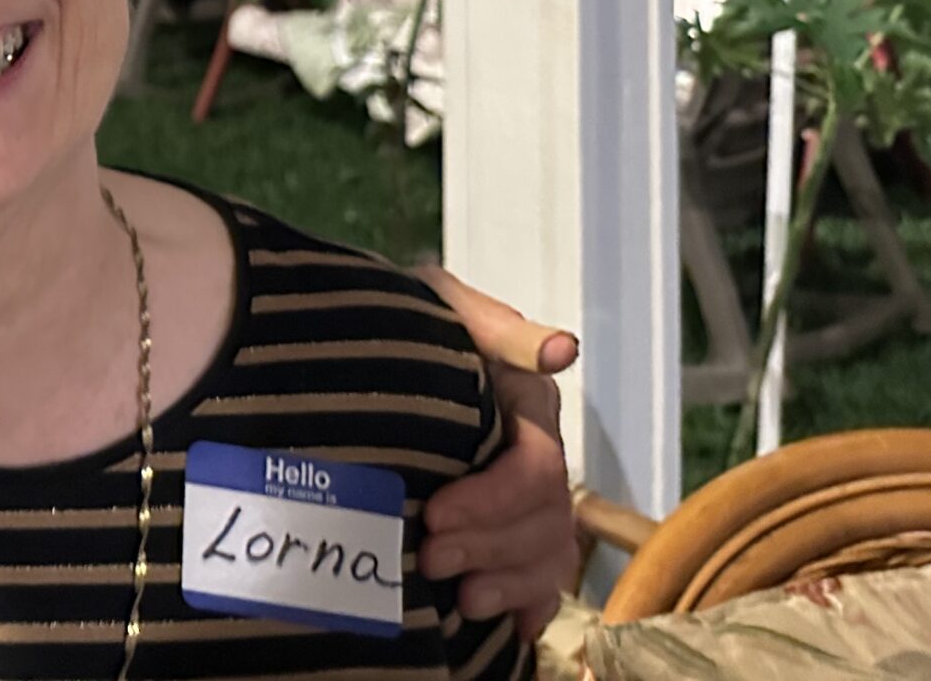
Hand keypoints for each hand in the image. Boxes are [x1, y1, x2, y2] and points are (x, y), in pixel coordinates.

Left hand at [415, 264, 582, 639]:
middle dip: (489, 545)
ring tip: (459, 599)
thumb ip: (498, 327)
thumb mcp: (441, 305)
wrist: (367, 339)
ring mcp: (526, 498)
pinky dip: (527, 605)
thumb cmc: (405, 320)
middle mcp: (536, 455)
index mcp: (528, 406)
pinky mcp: (508, 530)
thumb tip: (563, 350)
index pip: (535, 466)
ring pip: (547, 556)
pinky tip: (507, 626)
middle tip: (428, 555)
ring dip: (507, 582)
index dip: (494, 500)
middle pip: (542, 521)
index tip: (435, 514)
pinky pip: (542, 580)